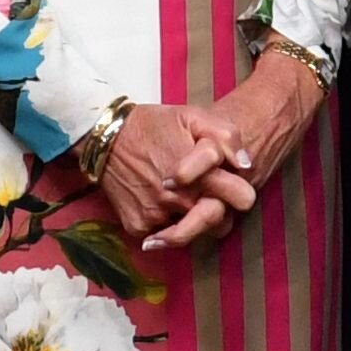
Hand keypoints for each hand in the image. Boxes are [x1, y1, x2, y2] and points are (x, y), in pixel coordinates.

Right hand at [95, 97, 254, 256]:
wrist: (105, 137)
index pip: (243, 199)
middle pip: (219, 225)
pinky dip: (162, 221)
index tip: (231, 185)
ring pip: (190, 232)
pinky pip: (161, 233)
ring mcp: (157, 216)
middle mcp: (180, 202)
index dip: (240, 191)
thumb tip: (246, 164)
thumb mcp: (193, 116)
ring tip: (178, 194)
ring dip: (189, 218)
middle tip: (205, 194)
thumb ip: (227, 136)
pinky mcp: (138, 225)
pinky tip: (156, 198)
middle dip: (217, 211)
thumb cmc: (153, 125)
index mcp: (201, 177)